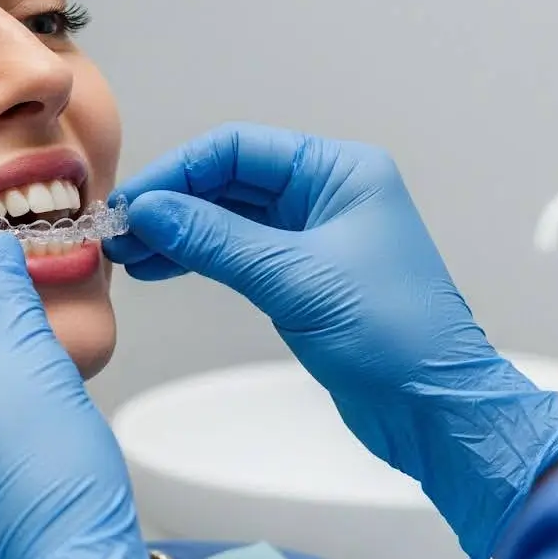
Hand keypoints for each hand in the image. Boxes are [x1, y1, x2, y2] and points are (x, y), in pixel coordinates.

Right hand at [109, 125, 557, 558]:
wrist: (436, 409)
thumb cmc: (397, 338)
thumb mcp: (294, 279)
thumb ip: (216, 240)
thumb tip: (152, 210)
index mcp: (342, 173)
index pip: (240, 150)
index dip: (179, 172)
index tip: (134, 202)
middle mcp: (329, 195)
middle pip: (230, 180)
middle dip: (173, 203)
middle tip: (122, 231)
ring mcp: (316, 236)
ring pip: (229, 218)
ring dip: (179, 233)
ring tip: (131, 255)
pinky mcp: (305, 277)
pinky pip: (238, 252)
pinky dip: (199, 258)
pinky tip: (161, 269)